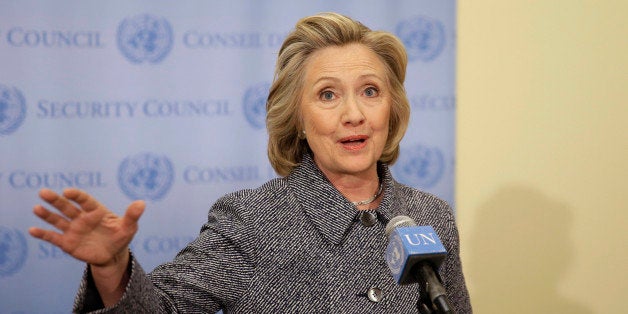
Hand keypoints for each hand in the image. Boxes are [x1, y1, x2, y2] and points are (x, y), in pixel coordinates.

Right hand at [29, 188, 144, 267]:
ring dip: (47, 214)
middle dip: (56, 200)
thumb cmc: (120, 237)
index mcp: (95, 211)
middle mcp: (81, 218)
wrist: (112, 255)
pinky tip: (32, 230)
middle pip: (67, 207)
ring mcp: (73, 229)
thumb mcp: (129, 227)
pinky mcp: (67, 243)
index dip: (77, 196)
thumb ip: (132, 216)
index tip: (68, 192)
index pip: (85, 201)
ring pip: (58, 220)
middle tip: (43, 192)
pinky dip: (43, 234)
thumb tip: (142, 203)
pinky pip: (53, 237)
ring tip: (37, 208)